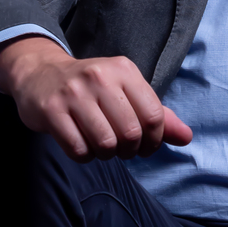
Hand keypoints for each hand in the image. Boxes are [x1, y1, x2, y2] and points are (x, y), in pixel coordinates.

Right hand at [0, 37, 192, 162]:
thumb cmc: (92, 89)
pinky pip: (78, 150)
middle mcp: (99, 77)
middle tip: (122, 149)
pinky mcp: (51, 111)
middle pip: (130, 133)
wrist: (40, 73)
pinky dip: (85, 156)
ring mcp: (73, 93)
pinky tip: (82, 145)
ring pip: (105, 144)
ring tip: (102, 146)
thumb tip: (187, 137)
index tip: (146, 147)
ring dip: (107, 155)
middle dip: (130, 151)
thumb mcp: (126, 92)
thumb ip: (158, 115)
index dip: (155, 141)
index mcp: (124, 70)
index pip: (154, 116)